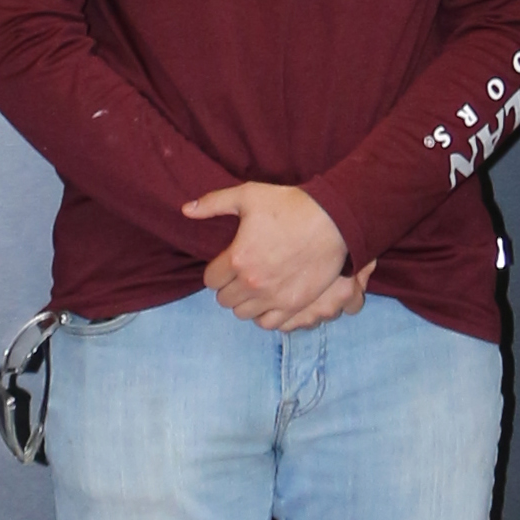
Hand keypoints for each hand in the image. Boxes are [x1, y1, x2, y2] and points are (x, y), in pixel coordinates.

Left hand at [184, 181, 357, 329]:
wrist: (333, 220)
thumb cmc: (290, 205)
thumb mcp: (249, 195)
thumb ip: (214, 203)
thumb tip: (186, 209)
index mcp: (237, 258)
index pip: (210, 280)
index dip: (216, 271)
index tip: (226, 263)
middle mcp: (252, 283)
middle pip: (224, 300)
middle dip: (228, 286)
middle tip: (240, 274)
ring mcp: (273, 298)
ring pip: (243, 314)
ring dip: (244, 302)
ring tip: (254, 287)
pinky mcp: (294, 306)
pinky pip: (268, 324)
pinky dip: (264, 316)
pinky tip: (268, 301)